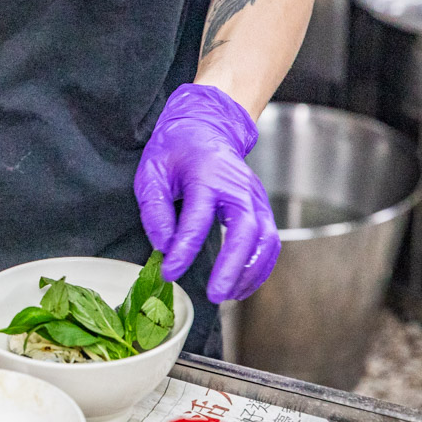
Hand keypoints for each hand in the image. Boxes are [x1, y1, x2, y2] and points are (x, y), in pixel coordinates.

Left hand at [134, 84, 278, 302]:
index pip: (198, 220)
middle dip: (232, 267)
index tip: (170, 272)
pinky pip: (270, 242)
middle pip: (246, 231)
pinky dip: (260, 267)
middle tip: (214, 294)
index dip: (183, 250)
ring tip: (227, 294)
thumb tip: (163, 247)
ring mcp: (255, 197)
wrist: (206, 126)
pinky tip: (242, 285)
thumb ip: (155, 210)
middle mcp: (238, 187)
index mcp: (207, 176)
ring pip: (265, 239)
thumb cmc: (176, 150)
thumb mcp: (152, 173)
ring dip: (250, 271)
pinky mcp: (262, 207)